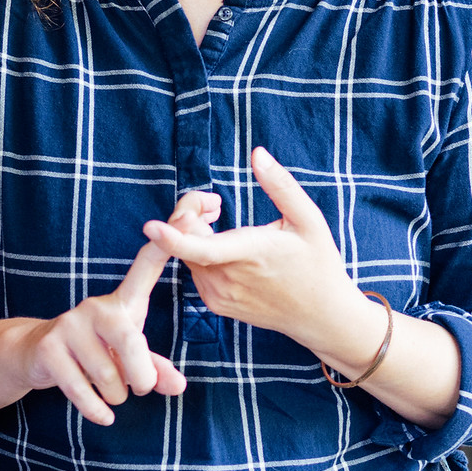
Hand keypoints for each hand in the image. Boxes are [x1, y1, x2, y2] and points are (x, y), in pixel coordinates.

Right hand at [16, 200, 203, 424]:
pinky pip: (82, 390)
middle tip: (141, 389)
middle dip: (143, 378)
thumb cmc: (94, 352)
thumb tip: (177, 387)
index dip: (166, 242)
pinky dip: (97, 409)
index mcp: (122, 302)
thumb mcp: (128, 357)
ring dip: (117, 397)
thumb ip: (155, 369)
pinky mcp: (49, 349)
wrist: (36, 356)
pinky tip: (104, 415)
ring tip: (112, 394)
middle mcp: (96, 306)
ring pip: (109, 376)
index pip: (147, 266)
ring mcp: (70, 325)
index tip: (188, 210)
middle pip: (132, 343)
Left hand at [141, 148, 373, 363]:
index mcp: (250, 254)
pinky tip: (224, 247)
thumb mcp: (308, 219)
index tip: (150, 227)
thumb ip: (281, 185)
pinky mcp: (215, 303)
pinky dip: (199, 252)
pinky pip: (194, 269)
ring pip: (187, 254)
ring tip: (221, 218)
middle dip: (190, 212)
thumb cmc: (319, 263)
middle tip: (216, 203)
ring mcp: (219, 294)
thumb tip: (257, 153)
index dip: (172, 236)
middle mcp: (228, 278)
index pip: (202, 247)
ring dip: (193, 232)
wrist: (321, 317)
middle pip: (185, 238)